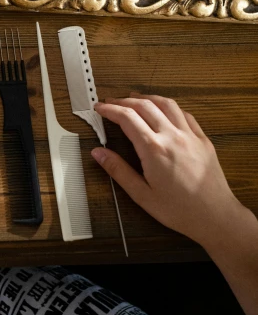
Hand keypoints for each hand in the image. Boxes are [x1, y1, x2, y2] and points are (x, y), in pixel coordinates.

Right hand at [91, 93, 247, 247]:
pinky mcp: (202, 139)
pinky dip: (169, 107)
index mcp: (154, 150)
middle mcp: (172, 136)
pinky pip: (185, 114)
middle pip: (144, 106)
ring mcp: (190, 135)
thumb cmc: (180, 210)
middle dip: (124, 101)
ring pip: (166, 104)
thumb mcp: (142, 195)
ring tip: (134, 99)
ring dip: (147, 98)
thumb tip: (98, 153)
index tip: (100, 108)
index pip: (127, 118)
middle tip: (111, 102)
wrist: (215, 216)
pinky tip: (163, 111)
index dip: (110, 109)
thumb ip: (118, 171)